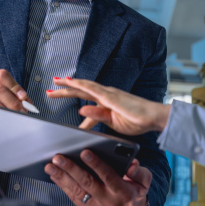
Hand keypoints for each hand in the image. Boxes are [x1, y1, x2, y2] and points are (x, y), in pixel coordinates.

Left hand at [45, 149, 150, 205]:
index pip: (108, 176)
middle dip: (71, 169)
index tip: (84, 152)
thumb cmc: (135, 191)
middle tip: (59, 158)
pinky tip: (55, 175)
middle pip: (87, 183)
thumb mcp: (144, 181)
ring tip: (51, 166)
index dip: (96, 164)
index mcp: (123, 192)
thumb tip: (132, 164)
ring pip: (76, 191)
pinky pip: (73, 197)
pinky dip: (62, 185)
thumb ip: (140, 172)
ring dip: (61, 177)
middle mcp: (108, 202)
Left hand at [49, 77, 169, 133]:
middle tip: (50, 89)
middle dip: (65, 90)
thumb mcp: (112, 122)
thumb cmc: (138, 120)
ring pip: (84, 86)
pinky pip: (92, 89)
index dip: (71, 99)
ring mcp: (108, 94)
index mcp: (106, 102)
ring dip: (69, 84)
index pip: (85, 100)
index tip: (59, 97)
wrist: (153, 117)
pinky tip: (71, 82)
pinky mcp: (111, 96)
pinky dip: (80, 85)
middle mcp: (105, 95)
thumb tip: (82, 112)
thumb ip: (97, 117)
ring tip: (55, 83)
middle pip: (81, 90)